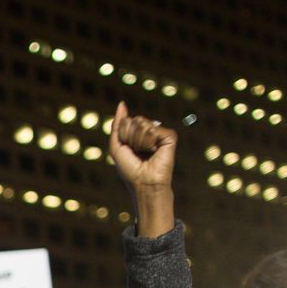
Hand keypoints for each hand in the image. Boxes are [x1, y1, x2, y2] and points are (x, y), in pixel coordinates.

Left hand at [108, 102, 176, 237]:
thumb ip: (117, 125)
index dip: (122, 136)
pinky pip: (153, 128)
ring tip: (145, 153)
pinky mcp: (170, 137)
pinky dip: (149, 142)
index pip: (125, 121)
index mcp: (137, 134)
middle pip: (133, 120)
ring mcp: (160, 133)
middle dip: (130, 138)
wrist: (144, 184)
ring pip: (142, 123)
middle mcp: (149, 132)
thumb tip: (122, 103)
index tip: (128, 151)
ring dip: (138, 141)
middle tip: (137, 153)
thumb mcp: (116, 146)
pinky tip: (154, 151)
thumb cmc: (130, 170)